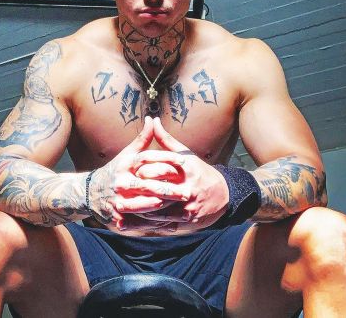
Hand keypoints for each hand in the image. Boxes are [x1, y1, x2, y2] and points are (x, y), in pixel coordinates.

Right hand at [89, 117, 190, 235]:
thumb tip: (152, 119)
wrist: (89, 193)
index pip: (147, 163)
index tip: (183, 164)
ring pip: (144, 208)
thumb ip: (142, 139)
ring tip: (179, 210)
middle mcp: (120, 184)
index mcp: (124, 167)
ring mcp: (118, 202)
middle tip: (187, 194)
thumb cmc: (114, 171)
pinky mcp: (117, 218)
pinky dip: (154, 226)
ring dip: (163, 210)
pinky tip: (169, 226)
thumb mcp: (126, 155)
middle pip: (147, 187)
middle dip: (168, 191)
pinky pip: (138, 224)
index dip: (166, 163)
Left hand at [132, 118, 229, 233]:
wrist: (225, 196)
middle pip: (161, 191)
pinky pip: (166, 224)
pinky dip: (149, 225)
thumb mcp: (186, 155)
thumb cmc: (200, 172)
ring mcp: (189, 207)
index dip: (147, 170)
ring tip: (122, 210)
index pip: (164, 168)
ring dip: (140, 212)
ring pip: (161, 211)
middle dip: (141, 193)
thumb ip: (166, 140)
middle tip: (121, 192)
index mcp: (188, 170)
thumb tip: (152, 121)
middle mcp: (189, 189)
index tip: (133, 170)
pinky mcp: (188, 222)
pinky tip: (134, 224)